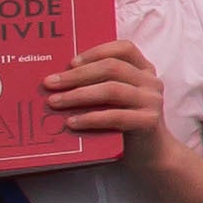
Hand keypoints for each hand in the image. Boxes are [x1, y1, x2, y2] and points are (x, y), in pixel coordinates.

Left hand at [44, 38, 178, 182]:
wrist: (151, 153)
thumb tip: (59, 78)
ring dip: (79, 95)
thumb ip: (100, 84)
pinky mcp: (149, 121)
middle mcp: (150, 81)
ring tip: (55, 102)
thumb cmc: (126, 123)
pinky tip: (72, 122)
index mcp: (143, 70)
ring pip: (112, 90)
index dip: (96, 52)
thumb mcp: (116, 99)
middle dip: (77, 75)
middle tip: (50, 83)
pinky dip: (90, 118)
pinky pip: (115, 116)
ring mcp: (152, 100)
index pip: (123, 48)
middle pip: (112, 67)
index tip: (70, 62)